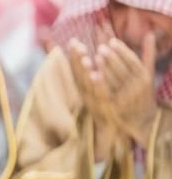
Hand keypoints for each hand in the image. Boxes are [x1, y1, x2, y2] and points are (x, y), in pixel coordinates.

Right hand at [66, 39, 118, 158]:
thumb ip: (86, 78)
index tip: (73, 41)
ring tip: (87, 57)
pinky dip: (97, 86)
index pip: (77, 71)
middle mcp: (85, 96)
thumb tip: (81, 65)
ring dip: (85, 71)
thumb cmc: (100, 112)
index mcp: (83, 91)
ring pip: (88, 85)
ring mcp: (94, 104)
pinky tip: (97, 75)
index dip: (74, 56)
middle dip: (77, 59)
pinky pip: (100, 96)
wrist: (106, 136)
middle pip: (79, 75)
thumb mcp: (92, 93)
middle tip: (76, 44)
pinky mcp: (104, 110)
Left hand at [95, 34, 158, 144]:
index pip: (134, 61)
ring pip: (115, 81)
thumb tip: (150, 33)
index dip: (123, 51)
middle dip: (112, 58)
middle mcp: (137, 87)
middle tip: (101, 47)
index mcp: (145, 77)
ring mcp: (127, 97)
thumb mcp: (147, 73)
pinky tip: (91, 74)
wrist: (143, 119)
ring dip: (104, 69)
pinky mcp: (117, 106)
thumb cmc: (143, 92)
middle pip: (124, 70)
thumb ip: (148, 54)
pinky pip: (107, 93)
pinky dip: (100, 84)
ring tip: (93, 57)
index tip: (112, 41)